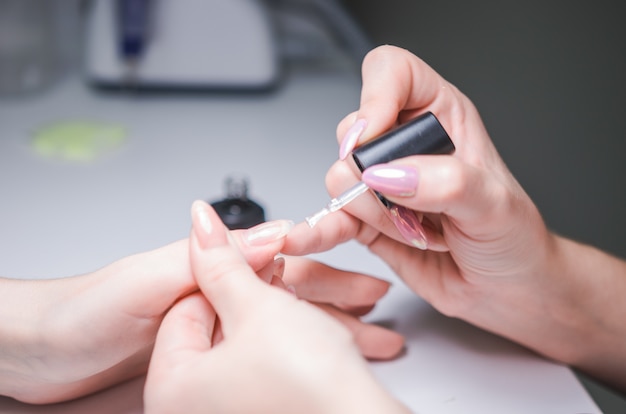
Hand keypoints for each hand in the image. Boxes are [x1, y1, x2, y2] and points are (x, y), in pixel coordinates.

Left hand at [1, 217, 400, 404]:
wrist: (44, 362)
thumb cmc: (88, 320)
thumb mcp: (152, 280)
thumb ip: (211, 257)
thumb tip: (267, 229)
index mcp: (204, 278)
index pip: (271, 271)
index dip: (315, 272)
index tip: (359, 276)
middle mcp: (212, 308)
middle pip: (286, 301)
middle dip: (336, 300)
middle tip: (376, 300)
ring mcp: (212, 343)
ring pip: (286, 333)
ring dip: (333, 333)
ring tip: (375, 334)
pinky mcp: (214, 373)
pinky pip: (271, 362)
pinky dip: (302, 360)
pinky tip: (331, 358)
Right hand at [283, 45, 580, 364]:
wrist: (507, 288)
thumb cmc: (512, 237)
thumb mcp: (494, 204)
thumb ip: (447, 183)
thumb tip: (390, 174)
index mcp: (441, 116)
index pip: (393, 73)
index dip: (376, 96)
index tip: (374, 134)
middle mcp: (407, 145)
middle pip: (354, 130)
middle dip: (370, 171)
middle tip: (404, 198)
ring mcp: (384, 185)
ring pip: (339, 177)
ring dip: (368, 211)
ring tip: (411, 230)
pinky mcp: (369, 221)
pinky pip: (332, 218)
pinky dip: (323, 228)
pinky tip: (315, 236)